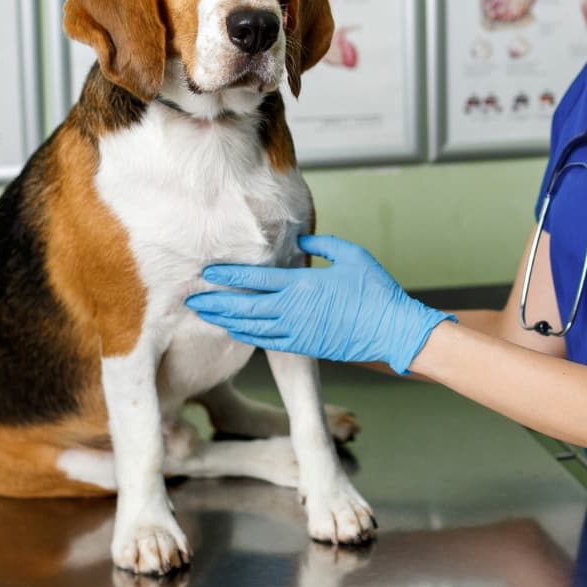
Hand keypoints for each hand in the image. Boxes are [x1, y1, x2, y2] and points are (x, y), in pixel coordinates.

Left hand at [186, 234, 454, 374]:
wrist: (393, 332)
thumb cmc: (376, 291)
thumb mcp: (352, 256)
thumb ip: (323, 244)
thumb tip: (301, 238)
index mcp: (302, 285)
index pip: (256, 279)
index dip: (228, 276)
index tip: (207, 272)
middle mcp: (293, 310)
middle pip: (244, 307)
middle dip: (216, 303)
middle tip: (192, 299)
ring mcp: (297, 332)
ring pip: (252, 328)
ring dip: (227, 321)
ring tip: (207, 315)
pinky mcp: (305, 347)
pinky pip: (268, 342)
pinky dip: (248, 336)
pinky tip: (237, 330)